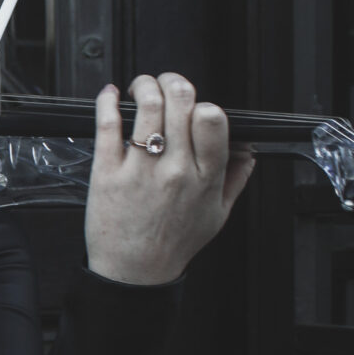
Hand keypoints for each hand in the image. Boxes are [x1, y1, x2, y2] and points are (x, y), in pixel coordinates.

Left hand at [84, 73, 255, 284]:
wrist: (134, 273)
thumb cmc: (172, 245)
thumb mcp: (217, 215)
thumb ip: (236, 179)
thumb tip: (248, 151)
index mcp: (205, 177)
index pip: (213, 119)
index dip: (203, 103)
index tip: (193, 105)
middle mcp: (175, 170)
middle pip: (180, 101)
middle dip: (173, 81)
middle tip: (164, 84)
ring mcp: (140, 170)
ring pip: (146, 106)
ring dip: (143, 85)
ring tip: (140, 88)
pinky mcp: (108, 173)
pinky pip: (108, 125)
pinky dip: (107, 102)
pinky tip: (110, 95)